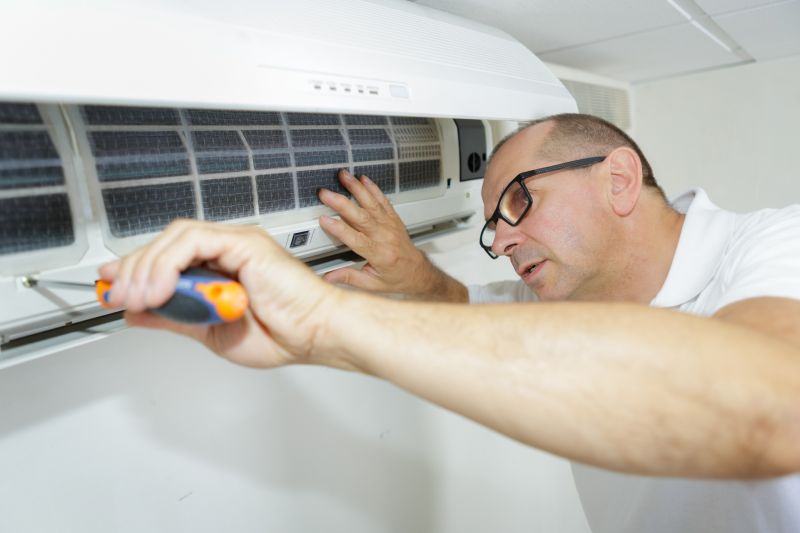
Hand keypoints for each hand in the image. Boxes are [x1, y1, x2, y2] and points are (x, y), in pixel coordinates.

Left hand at [98, 220, 341, 368]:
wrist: (315, 334)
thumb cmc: (281, 333)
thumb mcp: (210, 331)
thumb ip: (175, 317)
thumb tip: (137, 312)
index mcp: (220, 267)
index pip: (167, 255)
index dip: (134, 267)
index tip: (109, 285)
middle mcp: (226, 249)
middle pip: (165, 242)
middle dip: (133, 268)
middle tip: (117, 296)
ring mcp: (235, 243)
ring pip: (176, 236)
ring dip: (148, 267)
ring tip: (137, 297)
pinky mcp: (244, 242)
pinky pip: (195, 240)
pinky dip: (170, 263)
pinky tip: (161, 288)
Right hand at [318, 169, 465, 300]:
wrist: (417, 271)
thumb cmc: (395, 277)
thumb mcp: (371, 284)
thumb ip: (348, 278)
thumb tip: (327, 278)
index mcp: (378, 254)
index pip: (355, 239)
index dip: (339, 229)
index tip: (324, 219)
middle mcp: (385, 237)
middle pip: (361, 217)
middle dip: (341, 203)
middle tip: (326, 193)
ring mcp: (390, 225)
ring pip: (371, 204)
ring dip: (356, 188)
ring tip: (344, 176)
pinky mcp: (393, 218)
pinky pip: (383, 200)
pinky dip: (373, 188)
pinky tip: (363, 179)